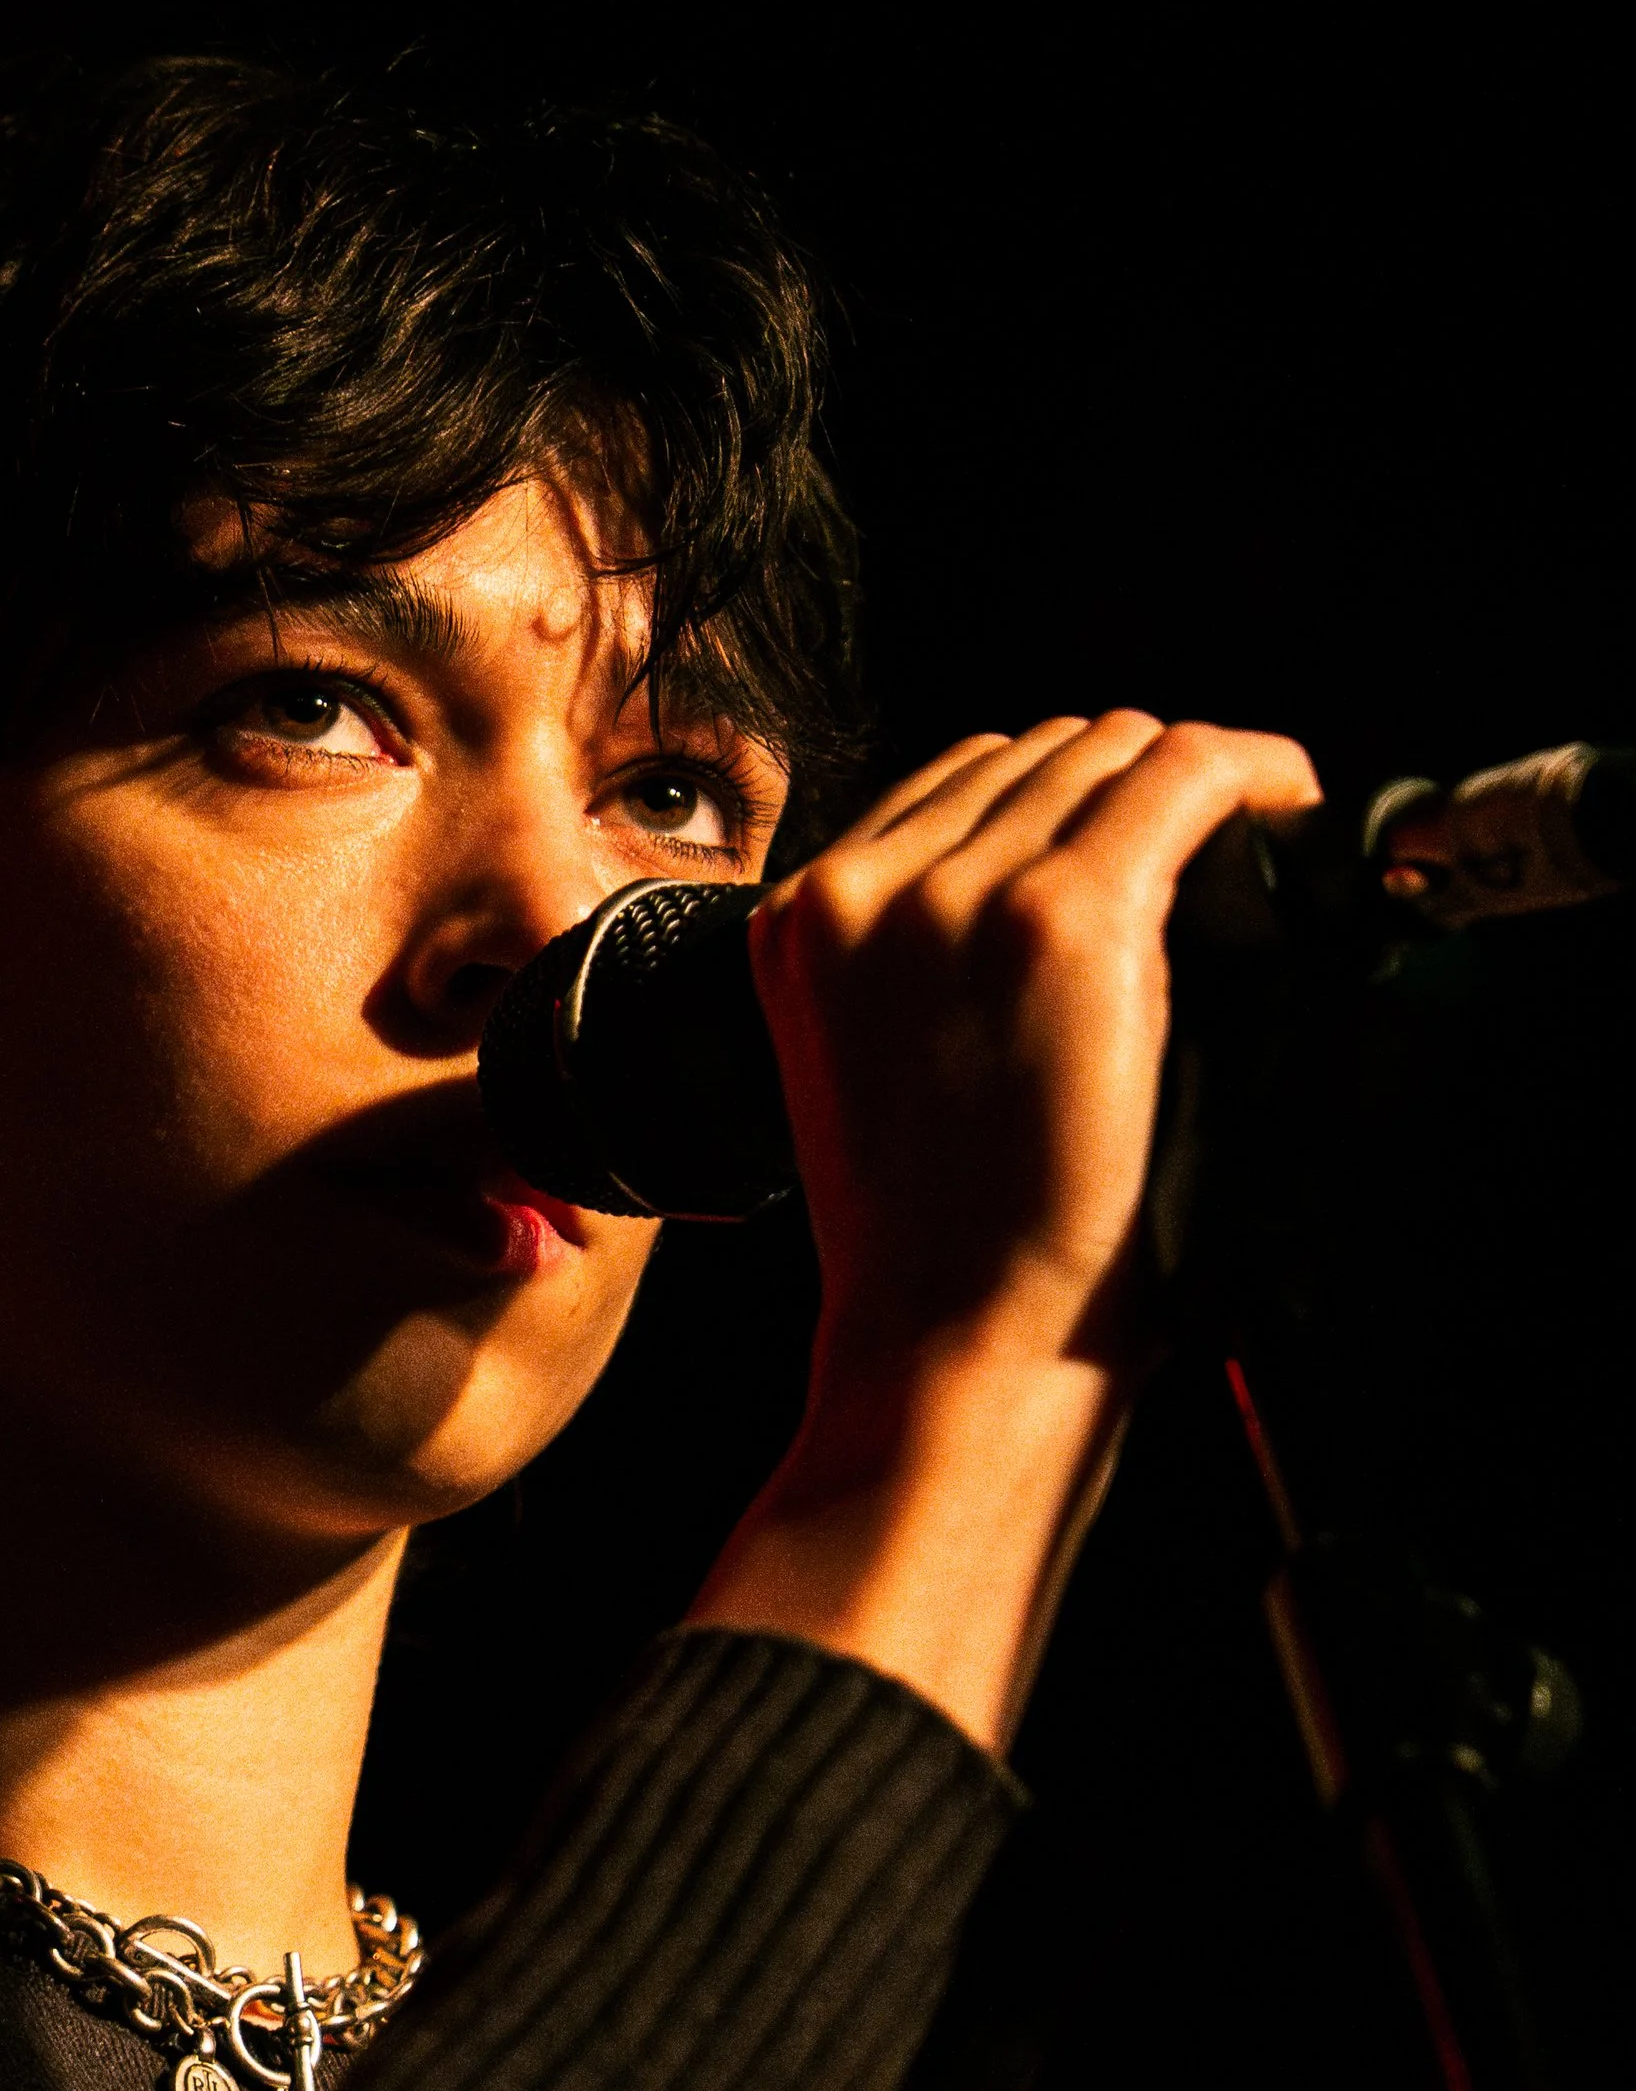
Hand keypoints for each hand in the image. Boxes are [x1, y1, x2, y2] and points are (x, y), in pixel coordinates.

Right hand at [691, 713, 1320, 1751]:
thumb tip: (1067, 875)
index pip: (954, 782)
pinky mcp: (1064, 917)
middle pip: (1037, 750)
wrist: (949, 1343)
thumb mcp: (873, 1072)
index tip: (1129, 836)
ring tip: (1243, 842)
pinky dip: (1255, 771)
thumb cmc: (933, 1248)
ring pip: (1109, 747)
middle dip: (1123, 790)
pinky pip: (1185, 772)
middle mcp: (866, 887)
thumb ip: (922, 962)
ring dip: (1183, 788)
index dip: (1058, 799)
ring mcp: (960, 893)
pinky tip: (1292, 800)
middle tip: (1199, 857)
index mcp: (799, 920)